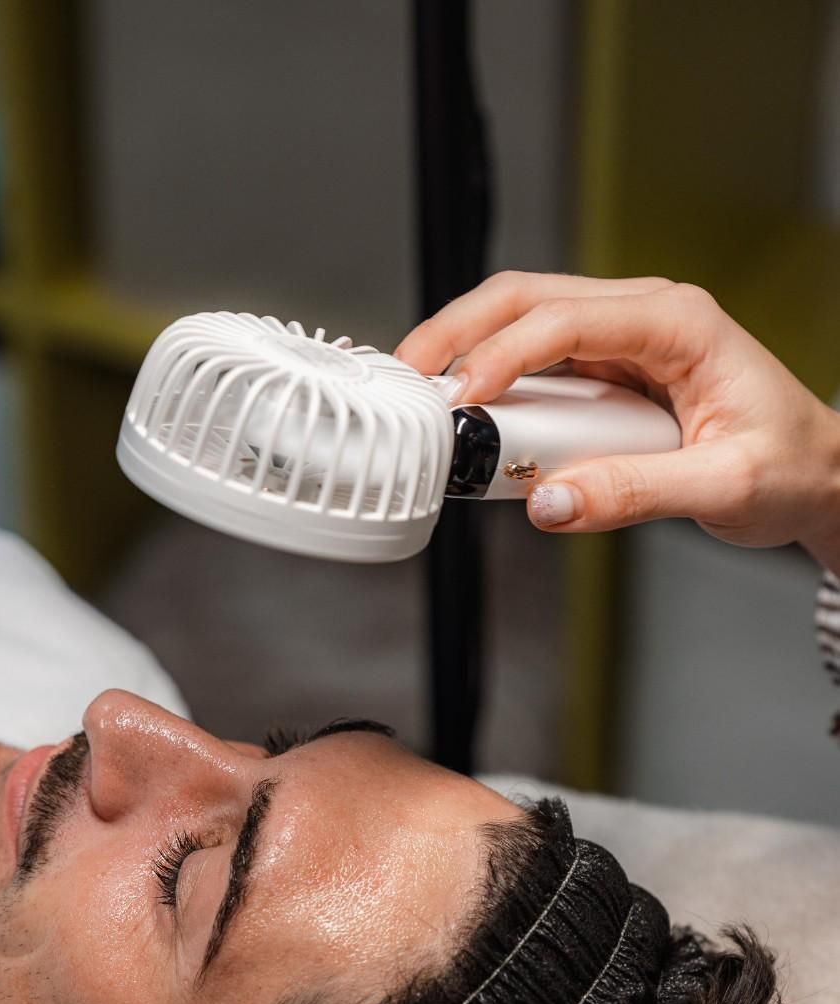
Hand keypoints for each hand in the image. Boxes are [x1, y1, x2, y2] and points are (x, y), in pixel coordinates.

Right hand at [396, 271, 839, 568]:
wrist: (816, 472)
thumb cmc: (789, 466)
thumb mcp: (722, 487)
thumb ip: (633, 494)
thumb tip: (549, 502)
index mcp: (679, 322)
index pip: (566, 319)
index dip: (502, 356)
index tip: (460, 401)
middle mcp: (645, 317)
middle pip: (526, 297)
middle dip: (458, 333)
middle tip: (409, 380)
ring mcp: (622, 341)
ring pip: (521, 321)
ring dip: (466, 354)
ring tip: (425, 401)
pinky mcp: (606, 373)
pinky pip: (536, 365)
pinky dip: (494, 386)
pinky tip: (469, 415)